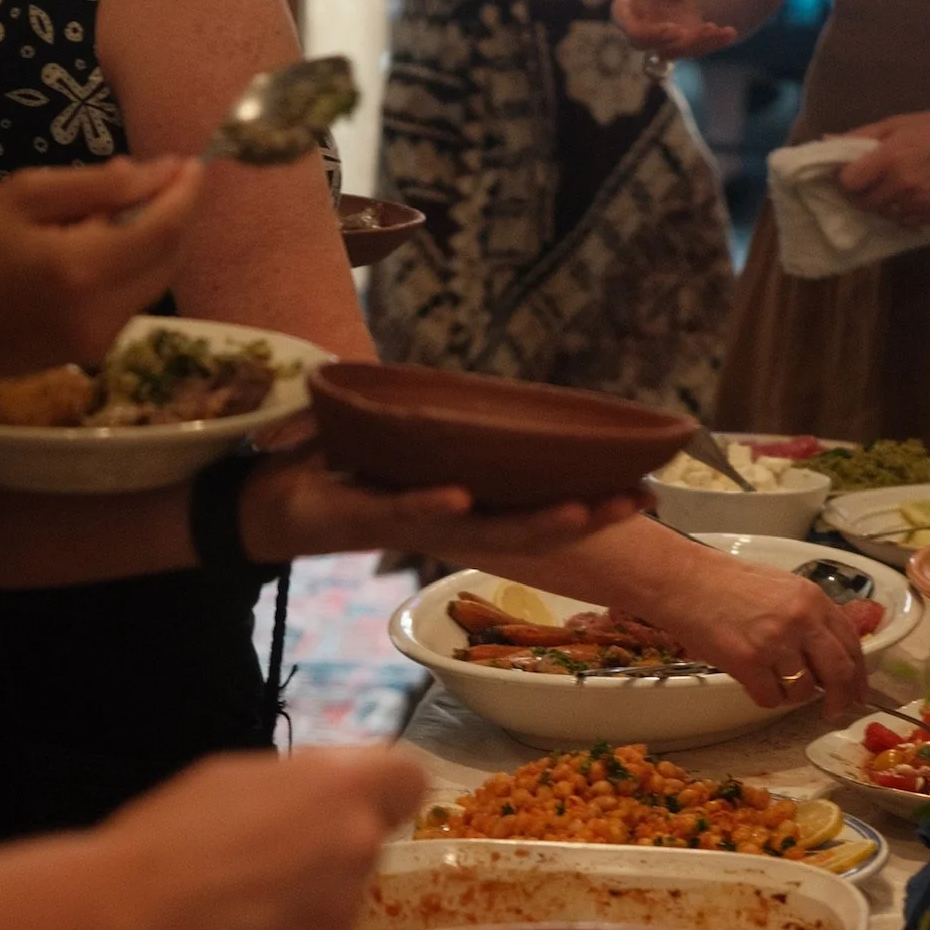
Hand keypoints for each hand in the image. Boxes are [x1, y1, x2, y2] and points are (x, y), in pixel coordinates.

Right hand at [0, 156, 204, 386]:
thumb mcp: (19, 197)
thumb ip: (94, 186)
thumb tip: (155, 174)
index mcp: (82, 270)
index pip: (163, 230)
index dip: (184, 195)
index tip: (191, 164)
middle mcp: (102, 314)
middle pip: (169, 260)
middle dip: (175, 217)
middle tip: (164, 179)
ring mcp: (99, 341)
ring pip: (153, 283)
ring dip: (153, 242)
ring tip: (120, 207)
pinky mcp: (90, 353)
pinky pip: (128, 301)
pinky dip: (129, 268)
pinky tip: (99, 243)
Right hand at [107, 745, 425, 929]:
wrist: (128, 914)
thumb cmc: (171, 830)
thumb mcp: (238, 774)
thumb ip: (303, 781)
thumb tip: (332, 788)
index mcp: (341, 787)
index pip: (409, 780)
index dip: (383, 790)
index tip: (349, 801)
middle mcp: (357, 845)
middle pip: (370, 839)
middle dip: (333, 844)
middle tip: (271, 855)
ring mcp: (343, 910)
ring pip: (344, 893)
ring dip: (313, 894)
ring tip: (245, 900)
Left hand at [238, 444, 643, 564]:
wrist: (279, 496)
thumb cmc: (358, 470)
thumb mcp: (422, 446)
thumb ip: (467, 432)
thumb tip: (521, 399)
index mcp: (471, 508)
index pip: (544, 509)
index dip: (598, 506)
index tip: (650, 493)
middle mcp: (450, 524)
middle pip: (529, 529)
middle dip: (587, 518)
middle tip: (637, 503)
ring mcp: (410, 523)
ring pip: (480, 529)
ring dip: (531, 523)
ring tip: (579, 510)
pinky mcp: (363, 514)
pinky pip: (401, 511)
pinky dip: (432, 505)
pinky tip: (462, 496)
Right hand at [611, 0, 737, 60]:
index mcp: (628, 10)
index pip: (627, 27)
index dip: (644, 33)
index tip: (668, 29)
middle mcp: (644, 31)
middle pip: (650, 45)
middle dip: (668, 41)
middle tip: (686, 33)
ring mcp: (665, 43)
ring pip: (677, 50)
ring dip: (696, 43)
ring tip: (713, 29)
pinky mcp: (687, 47)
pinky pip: (699, 49)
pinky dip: (715, 42)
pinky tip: (729, 32)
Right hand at [670, 557, 867, 716]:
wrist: (686, 582)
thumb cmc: (727, 584)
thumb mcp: (782, 589)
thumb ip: (809, 617)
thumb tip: (828, 657)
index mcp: (813, 600)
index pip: (851, 643)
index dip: (859, 674)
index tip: (859, 693)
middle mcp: (801, 620)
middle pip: (839, 672)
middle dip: (841, 698)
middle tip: (834, 711)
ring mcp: (775, 642)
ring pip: (804, 691)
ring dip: (793, 695)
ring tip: (773, 680)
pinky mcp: (748, 662)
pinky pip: (771, 698)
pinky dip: (765, 697)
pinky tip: (753, 682)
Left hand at [837, 110, 929, 225]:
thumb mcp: (897, 123)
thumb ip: (860, 136)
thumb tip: (826, 141)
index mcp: (890, 158)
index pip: (848, 183)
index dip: (846, 179)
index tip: (852, 172)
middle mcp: (901, 185)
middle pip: (862, 203)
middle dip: (861, 193)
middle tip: (870, 180)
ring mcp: (917, 203)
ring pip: (881, 215)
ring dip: (880, 204)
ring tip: (891, 186)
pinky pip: (902, 222)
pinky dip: (899, 212)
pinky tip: (908, 195)